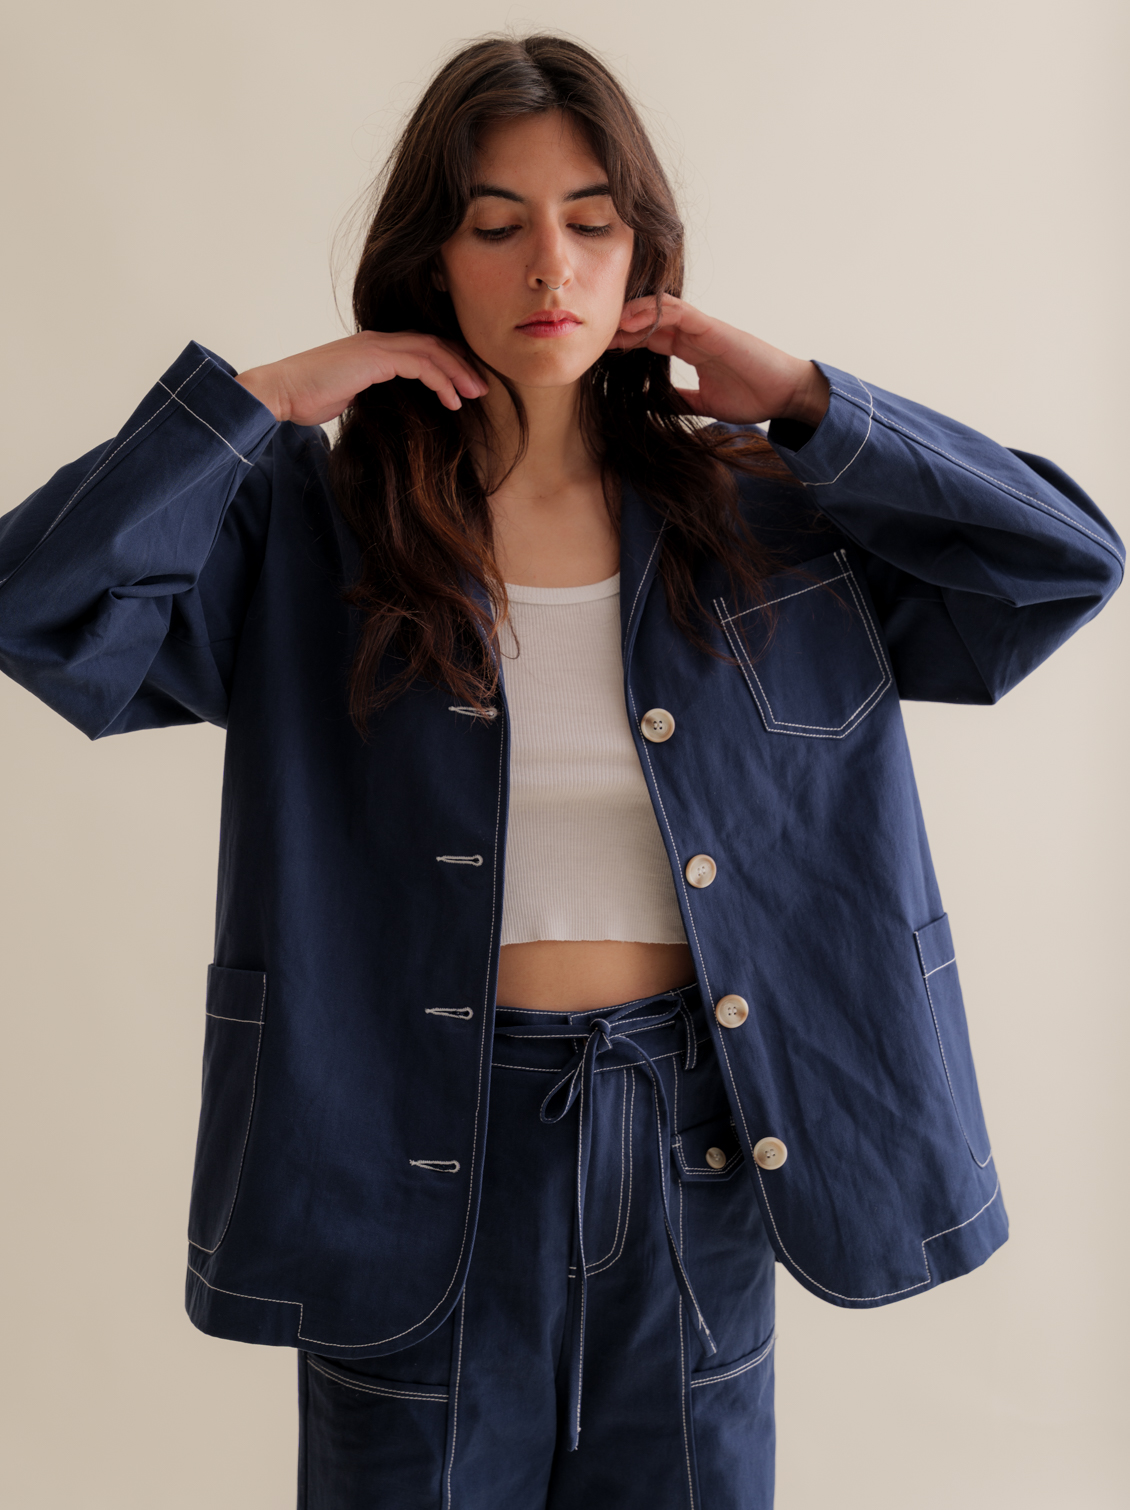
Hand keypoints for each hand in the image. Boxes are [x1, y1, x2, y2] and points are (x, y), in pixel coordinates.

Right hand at [234, 331, 487, 424]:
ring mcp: (376, 346)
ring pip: (432, 350)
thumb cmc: (304, 399)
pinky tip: (452, 401)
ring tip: (475, 395)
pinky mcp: (375, 358)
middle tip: (483, 388)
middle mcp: (377, 340)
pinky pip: (420, 364)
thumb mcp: (345, 395)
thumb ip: (367, 394)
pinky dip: (441, 380)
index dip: (447, 363)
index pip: (420, 348)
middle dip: (462, 364)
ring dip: (458, 372)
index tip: (466, 386)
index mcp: (372, 348)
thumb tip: (384, 409)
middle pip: (433, 343)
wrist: (278, 393)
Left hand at [607, 296, 828, 427]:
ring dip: (633, 314)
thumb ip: (679, 400)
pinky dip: (655, 312)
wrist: (784, 396)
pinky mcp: (713, 327)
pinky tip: (632, 321)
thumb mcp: (703, 404)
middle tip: (594, 333)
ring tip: (608, 324)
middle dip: (621, 326)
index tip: (600, 350)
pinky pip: (680, 312)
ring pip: (661, 310)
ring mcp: (703, 328)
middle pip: (649, 320)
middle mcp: (694, 335)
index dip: (625, 341)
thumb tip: (651, 407)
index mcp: (691, 349)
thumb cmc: (751, 397)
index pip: (650, 338)